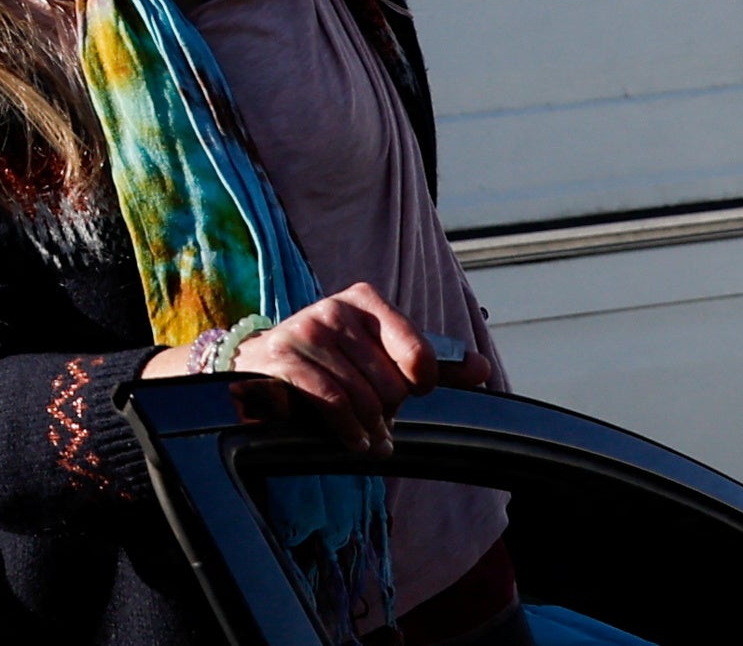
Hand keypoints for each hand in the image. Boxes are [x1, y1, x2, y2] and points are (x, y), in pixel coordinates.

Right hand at [144, 281, 444, 452]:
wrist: (260, 367)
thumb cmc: (332, 364)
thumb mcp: (380, 357)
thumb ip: (430, 362)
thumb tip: (482, 368)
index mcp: (365, 301)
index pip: (421, 356)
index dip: (417, 386)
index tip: (406, 392)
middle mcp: (335, 308)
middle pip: (392, 385)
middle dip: (388, 413)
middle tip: (375, 419)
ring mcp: (307, 330)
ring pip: (365, 398)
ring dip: (370, 431)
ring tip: (368, 441)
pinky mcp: (283, 359)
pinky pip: (332, 402)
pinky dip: (349, 431)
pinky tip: (353, 442)